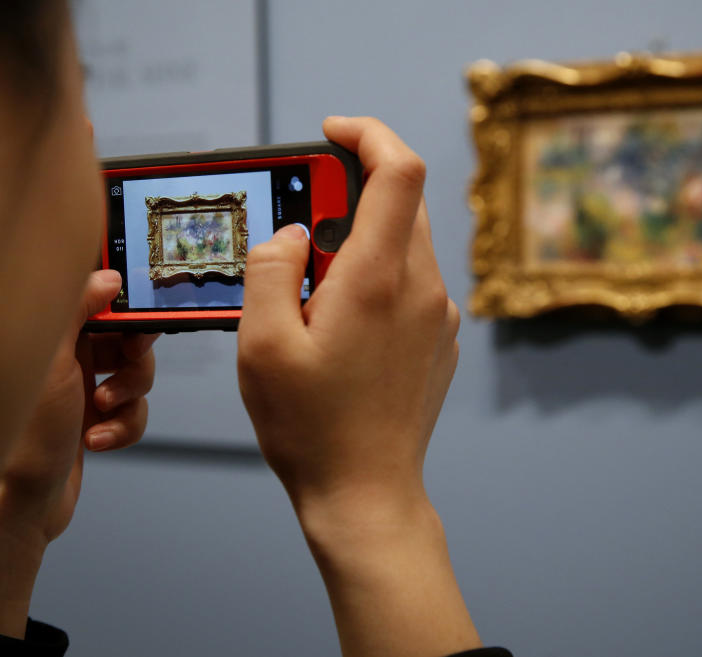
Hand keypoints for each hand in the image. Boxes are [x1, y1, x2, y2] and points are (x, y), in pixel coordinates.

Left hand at [0, 270, 156, 637]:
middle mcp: (62, 355)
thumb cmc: (20, 437)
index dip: (122, 302)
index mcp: (46, 332)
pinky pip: (131, 411)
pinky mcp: (92, 420)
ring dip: (129, 395)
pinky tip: (99, 438)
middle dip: (133, 354)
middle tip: (127, 363)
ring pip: (134, 374)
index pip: (93, 296)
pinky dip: (124, 426)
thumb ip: (78, 309)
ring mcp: (78, 389)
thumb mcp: (50, 360)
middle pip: (123, 333)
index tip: (138, 311)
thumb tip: (107, 277)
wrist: (17, 505)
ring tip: (102, 411)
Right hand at [237, 117, 479, 656]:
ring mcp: (439, 316)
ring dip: (360, 243)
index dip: (369, 135)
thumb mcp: (261, 343)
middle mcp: (422, 288)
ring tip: (314, 294)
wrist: (365, 491)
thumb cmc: (311, 426)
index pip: (400, 170)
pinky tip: (341, 325)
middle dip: (350, 197)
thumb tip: (293, 232)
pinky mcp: (440, 339)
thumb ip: (272, 267)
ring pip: (406, 243)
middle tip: (301, 236)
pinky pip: (411, 282)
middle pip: (401, 203)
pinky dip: (376, 277)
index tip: (332, 134)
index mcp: (378, 279)